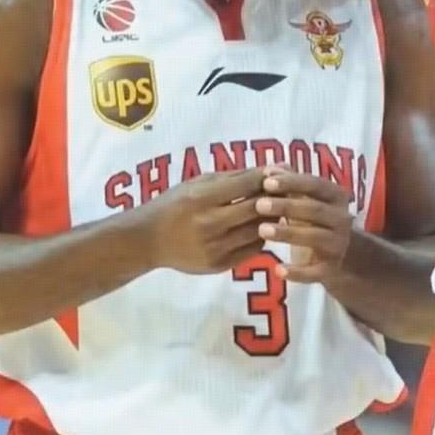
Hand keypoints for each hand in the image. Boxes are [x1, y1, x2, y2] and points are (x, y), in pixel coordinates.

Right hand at [140, 168, 268, 273]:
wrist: (148, 240)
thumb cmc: (174, 204)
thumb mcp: (197, 183)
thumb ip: (234, 177)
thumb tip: (274, 168)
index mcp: (202, 198)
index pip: (247, 184)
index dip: (268, 177)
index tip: (280, 173)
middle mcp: (210, 224)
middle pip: (257, 209)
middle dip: (276, 198)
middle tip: (286, 192)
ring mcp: (216, 248)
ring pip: (259, 230)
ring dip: (271, 219)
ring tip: (275, 209)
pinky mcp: (220, 265)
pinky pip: (253, 249)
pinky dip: (260, 236)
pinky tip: (257, 227)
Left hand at [253, 168, 354, 282]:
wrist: (341, 254)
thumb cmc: (313, 218)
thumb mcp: (305, 198)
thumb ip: (289, 183)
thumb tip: (270, 168)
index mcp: (335, 196)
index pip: (314, 184)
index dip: (291, 182)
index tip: (266, 181)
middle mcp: (342, 218)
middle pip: (314, 210)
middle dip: (286, 206)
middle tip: (258, 205)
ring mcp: (338, 244)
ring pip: (315, 238)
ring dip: (289, 233)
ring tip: (262, 230)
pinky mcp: (331, 269)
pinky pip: (315, 272)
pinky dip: (298, 272)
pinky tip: (278, 270)